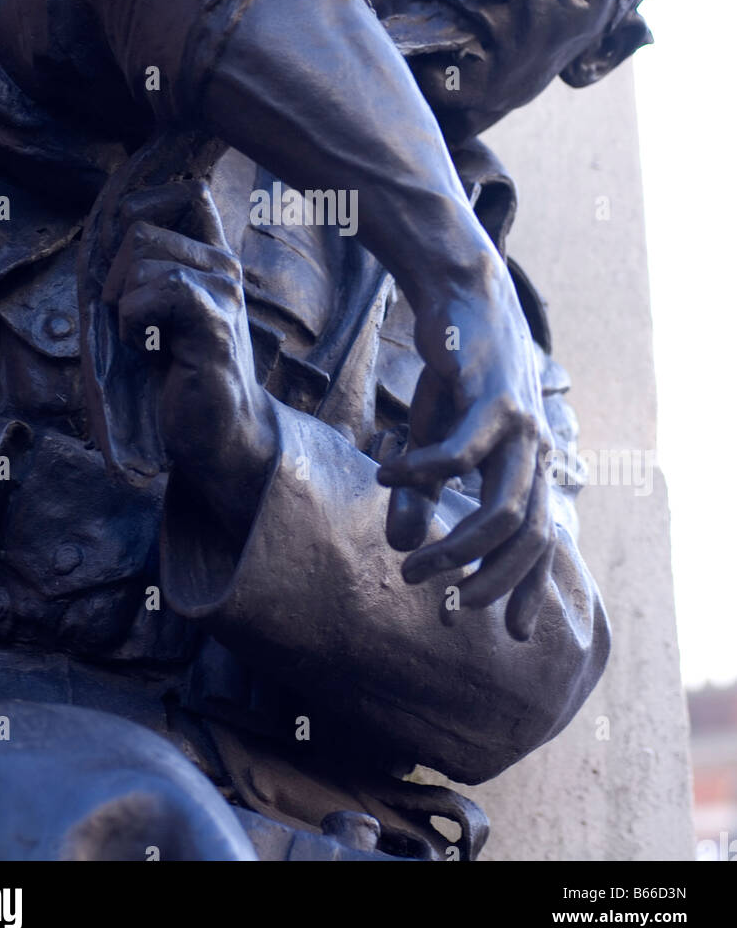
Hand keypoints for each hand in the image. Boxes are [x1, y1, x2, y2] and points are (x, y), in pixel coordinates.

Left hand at [102, 181, 277, 540]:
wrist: (219, 435)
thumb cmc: (180, 378)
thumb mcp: (159, 313)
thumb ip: (144, 271)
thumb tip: (103, 227)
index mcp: (210, 258)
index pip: (188, 193)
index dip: (145, 202)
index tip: (124, 247)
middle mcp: (223, 266)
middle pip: (142, 228)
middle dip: (116, 275)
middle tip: (133, 320)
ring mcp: (224, 291)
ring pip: (144, 259)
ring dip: (125, 305)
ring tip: (147, 339)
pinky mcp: (216, 321)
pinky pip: (161, 291)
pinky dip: (135, 321)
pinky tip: (150, 348)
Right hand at [377, 264, 555, 640]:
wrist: (462, 294)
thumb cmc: (453, 372)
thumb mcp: (434, 439)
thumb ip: (423, 494)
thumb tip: (403, 545)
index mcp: (530, 463)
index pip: (540, 539)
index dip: (526, 587)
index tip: (507, 632)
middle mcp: (536, 450)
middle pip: (527, 536)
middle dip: (490, 580)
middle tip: (446, 605)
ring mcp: (519, 425)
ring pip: (500, 509)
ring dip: (457, 546)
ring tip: (409, 563)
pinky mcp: (492, 398)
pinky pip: (459, 455)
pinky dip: (422, 475)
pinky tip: (387, 478)